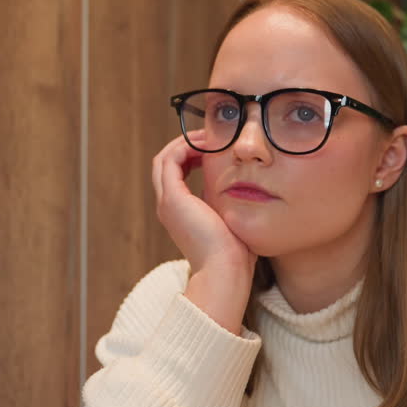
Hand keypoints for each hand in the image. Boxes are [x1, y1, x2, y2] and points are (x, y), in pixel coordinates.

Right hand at [151, 133, 256, 333]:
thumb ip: (227, 203)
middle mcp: (168, 206)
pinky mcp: (173, 198)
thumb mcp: (229, 219)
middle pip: (165, 164)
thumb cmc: (234, 253)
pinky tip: (205, 144)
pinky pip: (170, 161)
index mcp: (179, 212)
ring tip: (206, 136)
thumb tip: (242, 188)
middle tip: (207, 136)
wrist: (225, 270)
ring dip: (183, 143)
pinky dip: (184, 147)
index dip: (189, 155)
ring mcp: (167, 202)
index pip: (174, 174)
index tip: (210, 147)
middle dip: (184, 145)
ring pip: (164, 159)